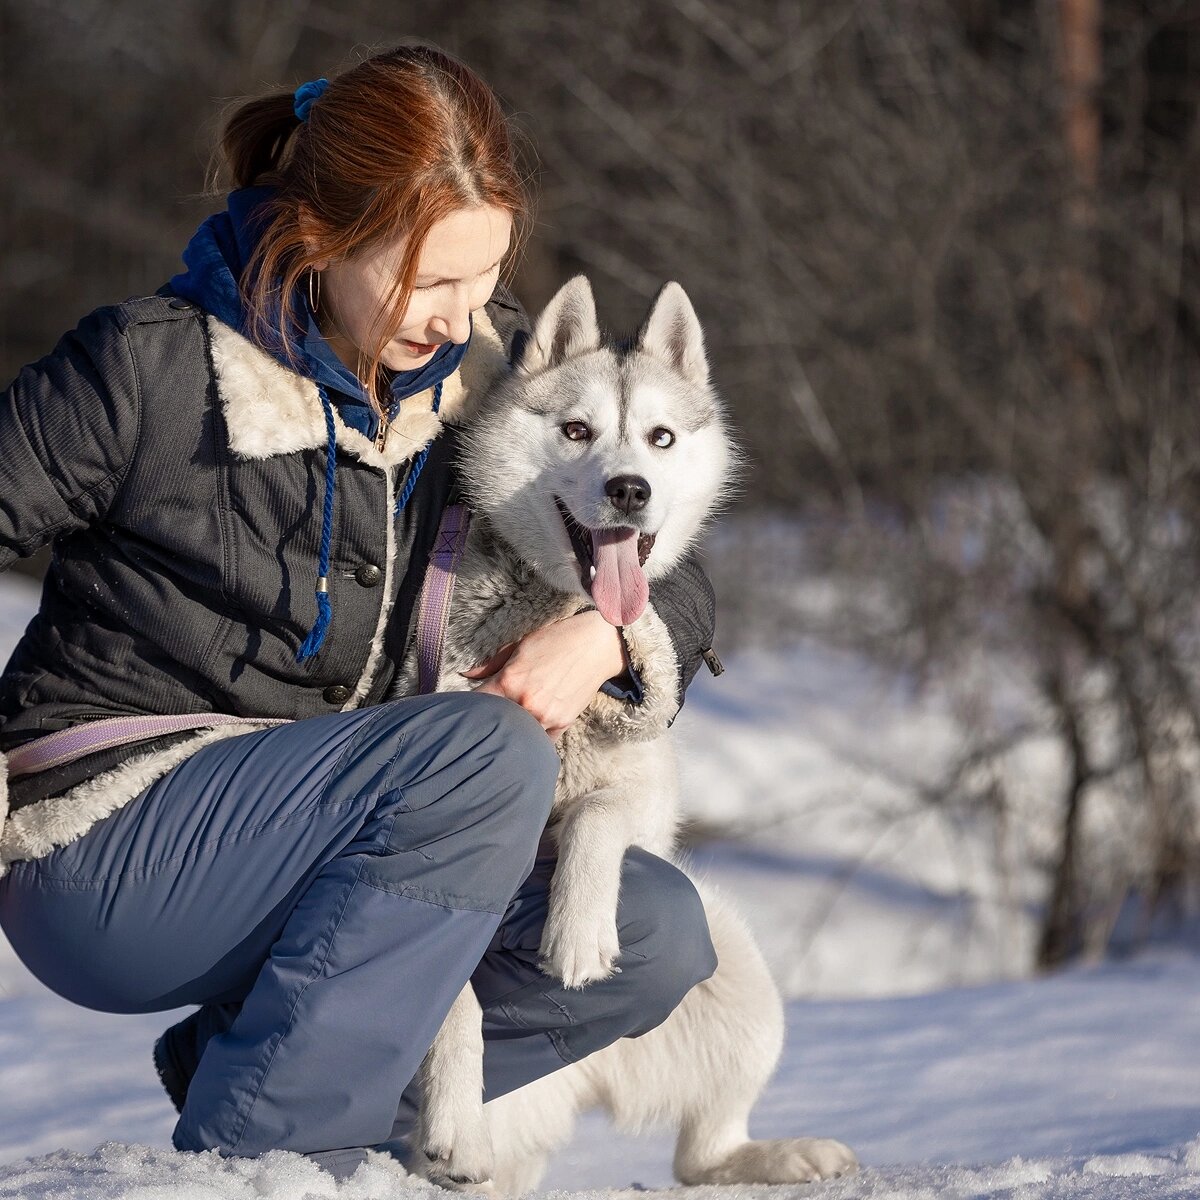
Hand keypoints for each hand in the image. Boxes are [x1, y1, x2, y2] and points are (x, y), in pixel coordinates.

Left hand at [464, 610, 625, 738]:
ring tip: (508, 725)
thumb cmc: (556, 641)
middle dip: (487, 720)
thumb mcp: (519, 646)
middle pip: (493, 723)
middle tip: (486, 718)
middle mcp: (525, 703)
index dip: (468, 705)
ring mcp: (545, 716)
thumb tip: (467, 674)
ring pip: (516, 735)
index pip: (476, 703)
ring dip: (511, 731)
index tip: (467, 707)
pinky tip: (529, 730)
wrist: (596, 645)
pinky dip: (533, 737)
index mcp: (509, 681)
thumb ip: (492, 664)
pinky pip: (541, 740)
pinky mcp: (562, 723)